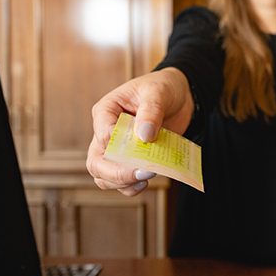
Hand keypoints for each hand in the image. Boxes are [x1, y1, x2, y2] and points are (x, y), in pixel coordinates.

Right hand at [86, 67, 193, 195]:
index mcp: (106, 111)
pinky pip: (121, 182)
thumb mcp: (158, 92)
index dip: (118, 146)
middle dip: (116, 173)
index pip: (102, 133)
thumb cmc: (163, 88)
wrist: (179, 97)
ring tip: (146, 178)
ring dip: (123, 183)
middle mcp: (106, 132)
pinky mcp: (129, 161)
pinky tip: (146, 182)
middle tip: (142, 173)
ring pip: (104, 177)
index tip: (142, 146)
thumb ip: (151, 111)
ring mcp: (116, 150)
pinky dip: (131, 187)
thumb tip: (144, 135)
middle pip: (96, 162)